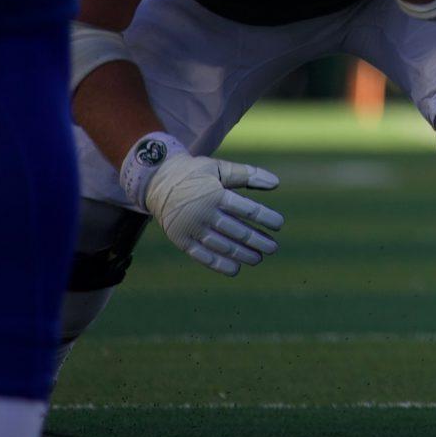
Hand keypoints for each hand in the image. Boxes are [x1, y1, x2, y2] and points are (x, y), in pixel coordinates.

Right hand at [137, 143, 284, 277]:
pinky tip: (235, 269)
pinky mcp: (181, 240)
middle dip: (257, 241)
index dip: (265, 218)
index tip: (279, 224)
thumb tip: (276, 183)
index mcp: (215, 194)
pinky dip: (218, 264)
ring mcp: (191, 229)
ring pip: (221, 245)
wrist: (156, 182)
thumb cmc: (195, 173)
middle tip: (273, 248)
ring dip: (241, 254)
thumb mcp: (220, 168)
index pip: (246, 209)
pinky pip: (201, 255)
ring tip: (258, 259)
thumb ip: (248, 174)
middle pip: (236, 230)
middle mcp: (203, 213)